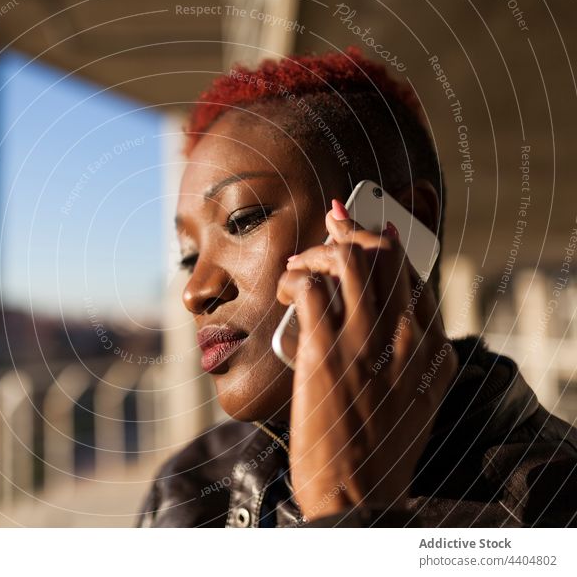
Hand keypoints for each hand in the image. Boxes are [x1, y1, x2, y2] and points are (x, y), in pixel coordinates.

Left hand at [276, 199, 456, 520]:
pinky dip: (295, 278)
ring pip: (348, 260)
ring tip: (301, 263)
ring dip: (320, 251)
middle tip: (331, 223)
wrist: (356, 497)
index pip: (414, 276)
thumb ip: (406, 360)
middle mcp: (407, 338)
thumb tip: (382, 324)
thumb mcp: (411, 403)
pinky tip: (287, 289)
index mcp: (433, 352)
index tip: (367, 230)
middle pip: (387, 255)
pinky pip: (310, 289)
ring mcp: (367, 342)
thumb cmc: (376, 455)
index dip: (387, 245)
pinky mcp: (325, 352)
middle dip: (354, 230)